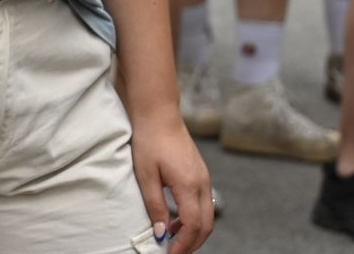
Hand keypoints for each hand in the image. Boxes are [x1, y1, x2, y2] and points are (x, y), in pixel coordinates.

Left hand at [130, 115, 214, 251]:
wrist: (159, 114)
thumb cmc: (149, 141)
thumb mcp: (146, 176)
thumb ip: (155, 206)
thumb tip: (160, 233)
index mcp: (188, 184)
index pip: (192, 225)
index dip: (183, 244)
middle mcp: (202, 182)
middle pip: (206, 225)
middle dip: (192, 243)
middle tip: (173, 253)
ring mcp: (204, 177)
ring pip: (207, 215)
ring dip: (193, 231)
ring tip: (171, 238)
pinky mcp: (201, 174)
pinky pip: (203, 203)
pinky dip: (193, 217)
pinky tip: (175, 219)